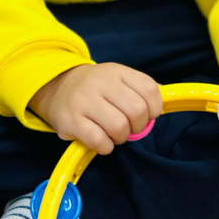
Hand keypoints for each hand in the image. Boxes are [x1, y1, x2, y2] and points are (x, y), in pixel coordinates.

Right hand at [29, 62, 162, 154]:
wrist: (57, 87)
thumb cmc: (95, 88)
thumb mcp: (117, 79)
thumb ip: (138, 89)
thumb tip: (161, 105)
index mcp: (116, 71)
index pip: (149, 89)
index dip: (155, 108)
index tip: (148, 115)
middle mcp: (100, 82)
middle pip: (137, 111)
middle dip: (138, 126)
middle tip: (129, 128)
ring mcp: (83, 100)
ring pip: (119, 127)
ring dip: (121, 138)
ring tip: (114, 134)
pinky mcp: (70, 120)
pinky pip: (99, 141)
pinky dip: (106, 147)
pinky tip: (102, 141)